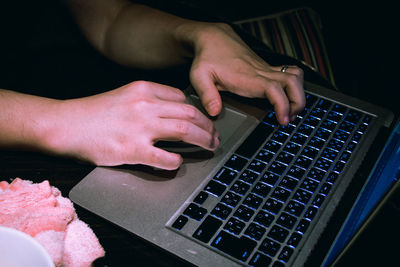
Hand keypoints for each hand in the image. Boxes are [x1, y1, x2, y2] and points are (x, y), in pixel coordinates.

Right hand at [53, 81, 218, 169]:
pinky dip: (177, 162)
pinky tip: (178, 163)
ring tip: (210, 147)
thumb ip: (150, 100)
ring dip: (203, 140)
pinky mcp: (132, 150)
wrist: (66, 124)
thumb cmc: (94, 112)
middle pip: (191, 114)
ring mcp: (140, 127)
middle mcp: (146, 105)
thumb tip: (176, 110)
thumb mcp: (124, 95)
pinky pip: (166, 157)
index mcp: (144, 89)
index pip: (183, 98)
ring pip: (185, 131)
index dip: (199, 110)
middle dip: (208, 127)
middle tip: (215, 136)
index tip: (204, 120)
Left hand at [189, 23, 304, 124]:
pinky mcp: (266, 68)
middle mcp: (261, 72)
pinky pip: (289, 73)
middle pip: (293, 83)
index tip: (282, 120)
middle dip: (297, 103)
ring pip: (295, 77)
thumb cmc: (207, 57)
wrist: (213, 38)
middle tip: (289, 119)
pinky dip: (294, 86)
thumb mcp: (199, 76)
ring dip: (298, 94)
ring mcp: (265, 69)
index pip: (274, 89)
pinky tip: (287, 97)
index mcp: (247, 77)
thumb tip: (215, 111)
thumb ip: (207, 95)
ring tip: (290, 111)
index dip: (282, 105)